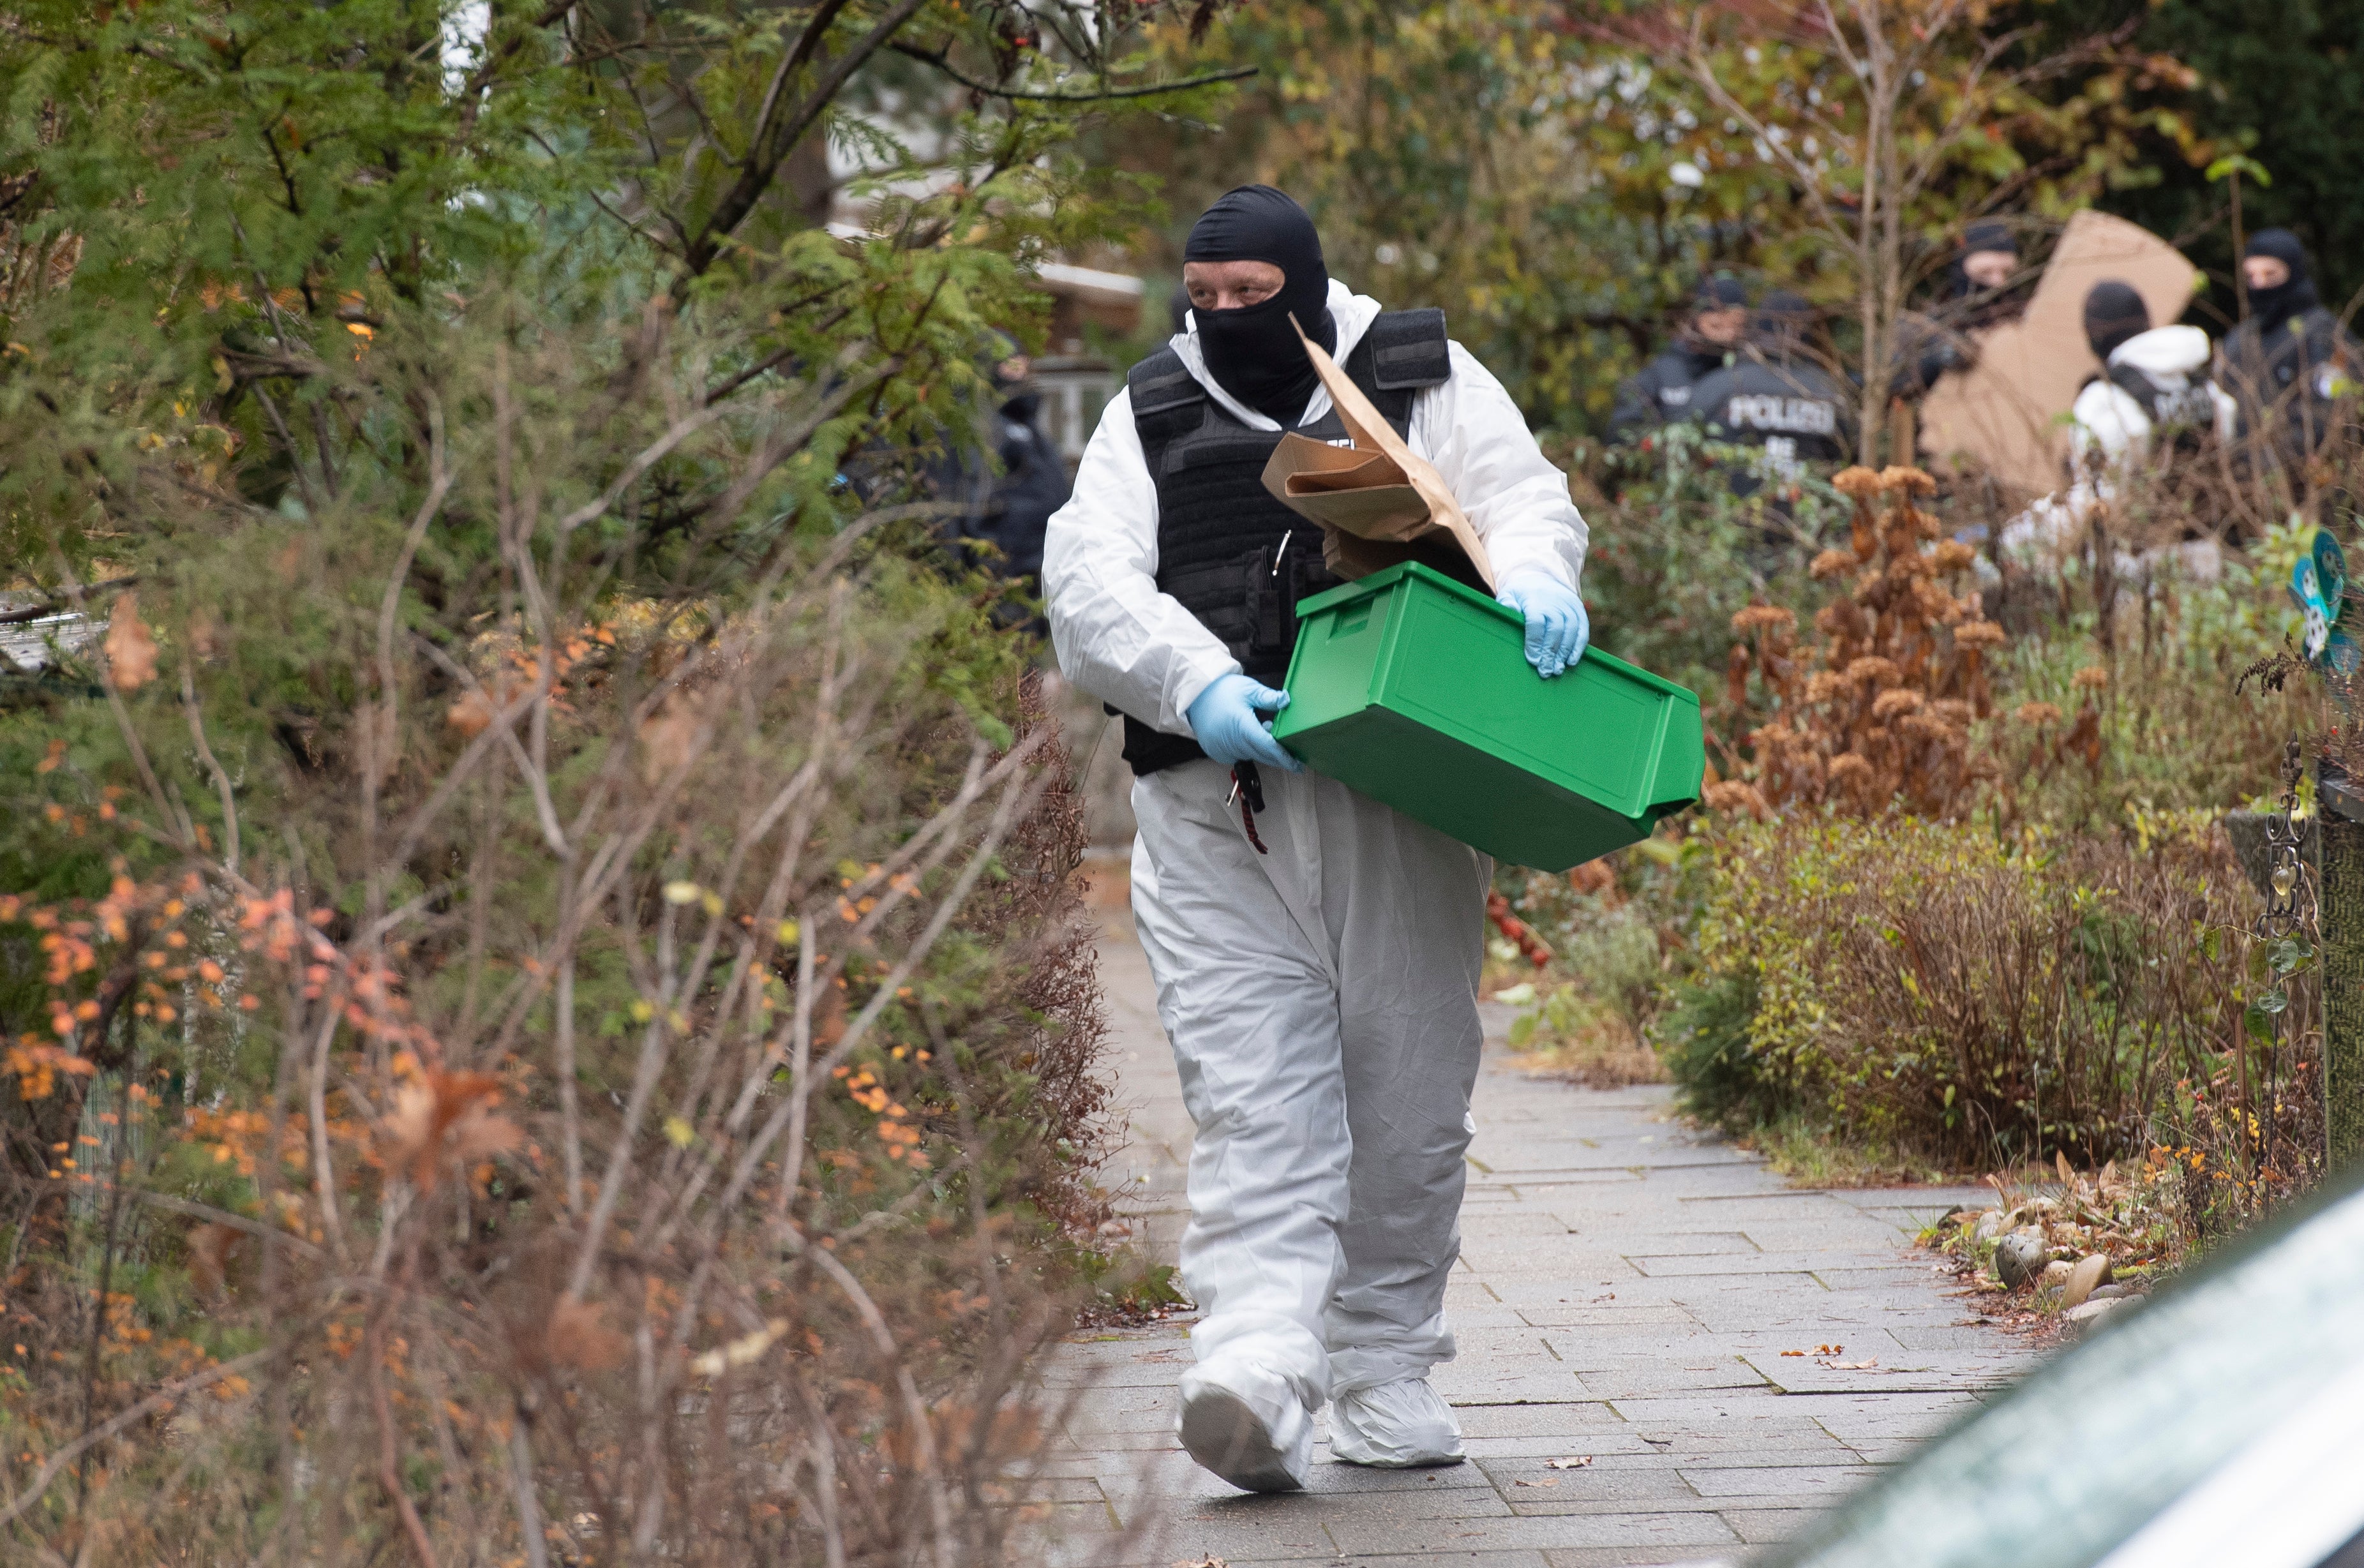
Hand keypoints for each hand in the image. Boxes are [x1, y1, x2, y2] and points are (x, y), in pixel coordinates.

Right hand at [1185, 673, 1302, 771]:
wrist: (1194, 696)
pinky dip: (1248, 749)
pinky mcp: (1217, 752)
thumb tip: (1286, 700)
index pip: (1269, 747)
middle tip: (1293, 756)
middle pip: (1262, 755)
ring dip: (1262, 750)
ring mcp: (1223, 750)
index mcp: (1243, 727)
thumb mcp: (1248, 689)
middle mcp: (1233, 743)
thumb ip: (1268, 697)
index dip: (1284, 758)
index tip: (1297, 765)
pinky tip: (1249, 735)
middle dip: (1278, 757)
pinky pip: (1238, 755)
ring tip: (1267, 732)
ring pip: (1251, 756)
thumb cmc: (1221, 691)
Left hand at [1497, 573, 1589, 678]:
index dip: (1535, 643)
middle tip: (1546, 671)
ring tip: (1557, 669)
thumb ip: (1507, 604)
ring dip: (1565, 652)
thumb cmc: (1520, 593)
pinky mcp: (1579, 609)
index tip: (1533, 660)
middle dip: (1550, 652)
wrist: (1541, 576)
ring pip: (1571, 631)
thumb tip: (1510, 611)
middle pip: (1555, 630)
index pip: (1536, 623)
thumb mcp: (1508, 594)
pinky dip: (1579, 646)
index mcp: (1535, 599)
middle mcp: (1554, 602)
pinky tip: (1571, 661)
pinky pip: (1583, 629)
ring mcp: (1569, 605)